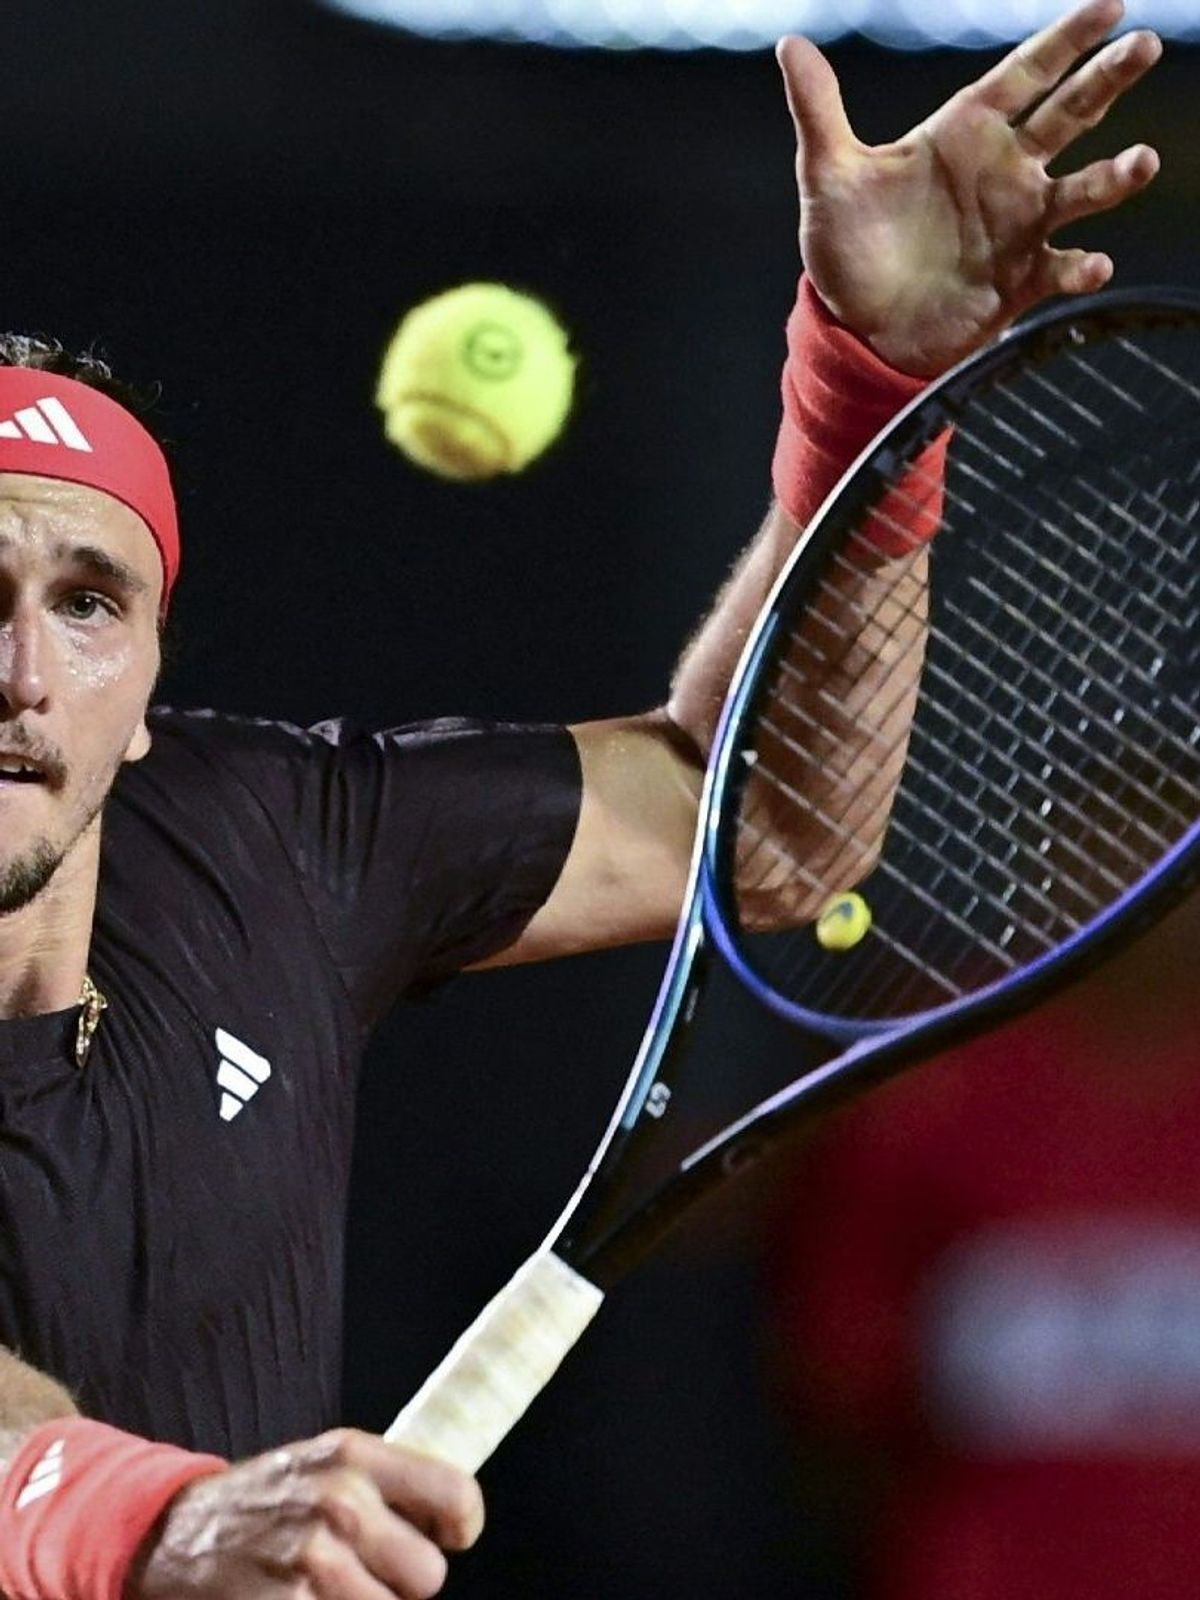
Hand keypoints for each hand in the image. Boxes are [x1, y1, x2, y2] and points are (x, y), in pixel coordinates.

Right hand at [127, 1429, 483, 1599]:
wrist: (173, 1536)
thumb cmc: (267, 1503)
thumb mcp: (327, 1465)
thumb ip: (390, 1485)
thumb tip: (459, 1520)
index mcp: (355, 1456)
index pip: (457, 1496)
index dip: (459, 1526)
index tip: (446, 1537)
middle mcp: (339, 1501)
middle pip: (429, 1576)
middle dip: (400, 1583)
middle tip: (359, 1571)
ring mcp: (312, 1561)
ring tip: (323, 1591)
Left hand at [778, 0, 1160, 374]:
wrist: (856, 330)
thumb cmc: (847, 250)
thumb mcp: (828, 178)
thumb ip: (819, 112)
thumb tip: (791, 45)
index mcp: (963, 135)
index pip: (1025, 73)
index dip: (1065, 40)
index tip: (1110, 6)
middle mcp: (1003, 172)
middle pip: (1070, 114)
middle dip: (1107, 80)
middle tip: (1145, 45)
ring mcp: (1018, 226)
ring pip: (1081, 189)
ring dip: (1113, 177)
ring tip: (1141, 163)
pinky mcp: (1020, 280)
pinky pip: (1060, 268)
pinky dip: (1080, 267)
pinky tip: (1092, 264)